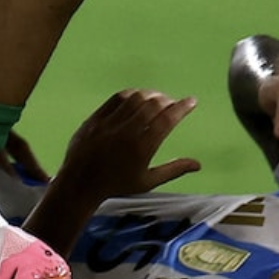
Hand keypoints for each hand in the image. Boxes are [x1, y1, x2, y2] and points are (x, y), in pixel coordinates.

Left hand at [54, 89, 202, 195]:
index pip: (167, 120)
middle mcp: (126, 131)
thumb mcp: (148, 182)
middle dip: (167, 100)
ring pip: (134, 98)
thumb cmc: (117, 184)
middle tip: (173, 103)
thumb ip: (173, 170)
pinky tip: (137, 97)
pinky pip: (116, 99)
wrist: (81, 182)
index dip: (182, 108)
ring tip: (157, 99)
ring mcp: (109, 123)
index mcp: (142, 147)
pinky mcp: (96, 117)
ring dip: (150, 94)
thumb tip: (198, 164)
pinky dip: (130, 94)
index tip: (192, 101)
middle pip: (152, 105)